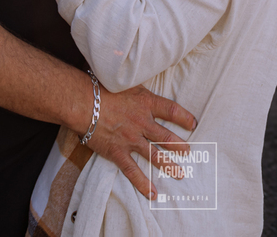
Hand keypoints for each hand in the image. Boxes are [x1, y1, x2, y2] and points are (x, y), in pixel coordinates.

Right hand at [86, 84, 198, 199]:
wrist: (83, 102)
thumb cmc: (101, 88)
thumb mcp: (126, 83)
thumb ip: (138, 91)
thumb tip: (145, 87)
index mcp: (145, 103)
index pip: (171, 110)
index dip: (184, 117)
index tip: (193, 123)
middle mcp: (142, 122)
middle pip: (166, 136)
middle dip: (179, 145)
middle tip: (189, 152)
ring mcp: (131, 139)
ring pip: (154, 155)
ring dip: (169, 165)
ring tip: (180, 174)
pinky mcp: (118, 152)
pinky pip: (133, 171)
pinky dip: (143, 184)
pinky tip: (152, 194)